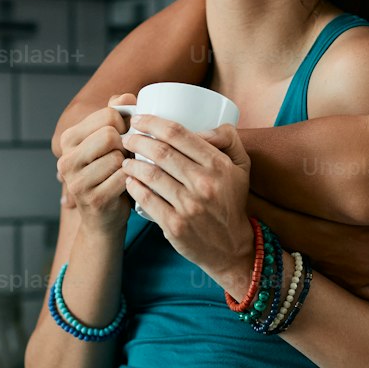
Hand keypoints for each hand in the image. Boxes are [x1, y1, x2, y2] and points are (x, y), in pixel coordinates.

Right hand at [55, 95, 133, 235]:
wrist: (104, 218)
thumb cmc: (111, 173)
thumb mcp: (112, 140)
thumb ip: (118, 114)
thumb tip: (127, 98)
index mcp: (69, 138)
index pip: (108, 114)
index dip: (125, 124)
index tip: (125, 137)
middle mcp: (67, 159)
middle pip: (110, 134)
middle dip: (126, 145)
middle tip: (125, 157)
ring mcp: (77, 180)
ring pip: (118, 157)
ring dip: (129, 164)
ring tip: (124, 173)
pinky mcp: (92, 198)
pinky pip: (123, 177)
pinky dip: (132, 180)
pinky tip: (127, 186)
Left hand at [122, 116, 253, 293]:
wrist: (232, 247)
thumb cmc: (231, 201)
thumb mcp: (242, 166)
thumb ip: (228, 139)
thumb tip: (204, 125)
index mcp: (218, 165)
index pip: (179, 134)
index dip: (153, 123)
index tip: (139, 120)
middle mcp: (204, 184)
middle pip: (161, 152)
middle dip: (138, 141)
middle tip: (127, 139)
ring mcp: (189, 206)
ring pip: (151, 175)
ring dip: (132, 164)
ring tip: (126, 160)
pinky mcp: (175, 225)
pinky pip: (147, 200)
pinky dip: (134, 188)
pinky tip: (129, 181)